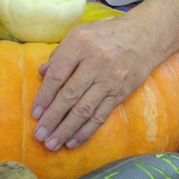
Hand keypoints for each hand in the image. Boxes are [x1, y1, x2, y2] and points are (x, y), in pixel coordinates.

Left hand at [31, 19, 155, 149]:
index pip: (57, 75)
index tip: (35, 114)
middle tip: (39, 135)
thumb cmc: (105, 35)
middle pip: (69, 95)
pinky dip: (85, 131)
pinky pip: (100, 116)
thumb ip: (60, 53)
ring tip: (52, 144)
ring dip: (66, 130)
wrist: (144, 37)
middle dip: (52, 118)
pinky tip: (73, 142)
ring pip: (84, 110)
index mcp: (80, 44)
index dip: (44, 96)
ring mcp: (109, 80)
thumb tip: (42, 73)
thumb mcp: (79, 34)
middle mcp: (95, 62)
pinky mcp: (120, 93)